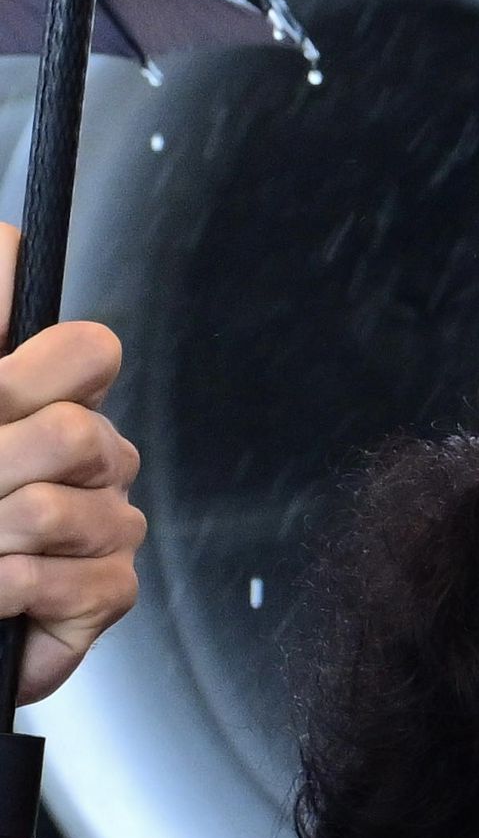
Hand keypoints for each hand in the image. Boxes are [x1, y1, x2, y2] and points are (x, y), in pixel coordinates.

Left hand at [0, 293, 141, 707]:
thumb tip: (9, 245)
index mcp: (48, 398)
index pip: (88, 349)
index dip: (34, 367)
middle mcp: (90, 453)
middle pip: (80, 433)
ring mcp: (107, 523)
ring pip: (64, 510)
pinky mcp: (110, 592)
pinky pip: (75, 581)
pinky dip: (5, 588)